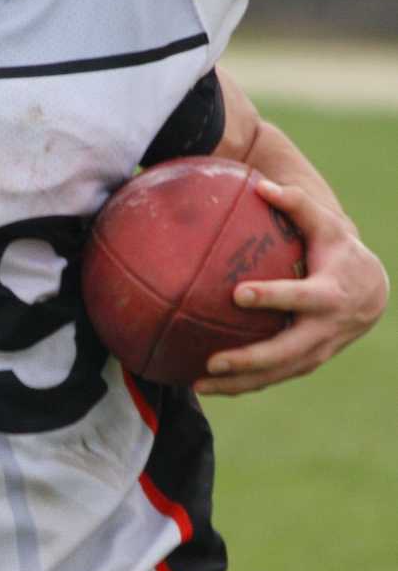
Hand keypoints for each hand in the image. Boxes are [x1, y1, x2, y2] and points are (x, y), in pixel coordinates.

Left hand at [195, 178, 389, 395]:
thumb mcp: (326, 226)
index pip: (299, 297)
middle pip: (286, 351)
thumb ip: (298, 205)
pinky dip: (242, 386)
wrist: (372, 294)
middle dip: (249, 359)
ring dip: (239, 384)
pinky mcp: (305, 363)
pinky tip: (205, 385)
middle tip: (211, 361)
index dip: (272, 297)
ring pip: (277, 373)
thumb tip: (261, 185)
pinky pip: (272, 378)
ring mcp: (316, 352)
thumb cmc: (339, 252)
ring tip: (197, 384)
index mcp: (330, 294)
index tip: (238, 294)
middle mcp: (324, 330)